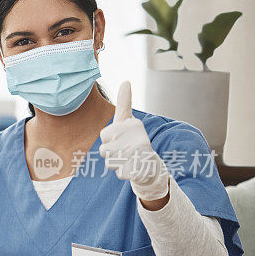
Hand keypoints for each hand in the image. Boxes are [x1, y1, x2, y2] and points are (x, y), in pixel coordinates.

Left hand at [99, 81, 168, 201]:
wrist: (151, 165)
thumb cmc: (134, 141)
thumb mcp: (128, 120)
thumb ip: (125, 103)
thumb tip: (126, 81)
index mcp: (134, 125)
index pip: (104, 135)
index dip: (109, 139)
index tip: (120, 138)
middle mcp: (138, 139)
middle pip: (104, 150)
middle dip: (110, 153)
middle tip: (124, 150)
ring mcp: (139, 157)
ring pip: (109, 163)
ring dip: (116, 163)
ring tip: (128, 158)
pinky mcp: (139, 171)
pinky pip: (119, 173)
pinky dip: (123, 172)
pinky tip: (132, 168)